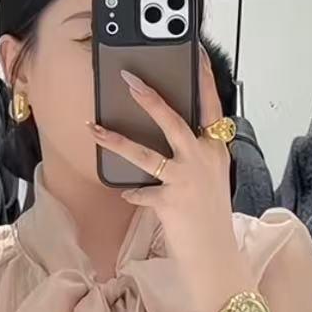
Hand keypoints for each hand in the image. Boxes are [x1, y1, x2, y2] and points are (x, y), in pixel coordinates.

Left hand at [89, 48, 245, 311]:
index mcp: (216, 150)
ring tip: (94, 127)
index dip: (202, 77)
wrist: (217, 259)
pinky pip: (140, 192)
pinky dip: (131, 192)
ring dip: (116, 139)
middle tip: (126, 77)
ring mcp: (186, 181)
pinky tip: (124, 190)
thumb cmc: (212, 218)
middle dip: (148, 96)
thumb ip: (196, 155)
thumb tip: (174, 134)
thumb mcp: (212, 179)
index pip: (210, 105)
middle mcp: (203, 160)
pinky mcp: (170, 203)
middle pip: (173, 119)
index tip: (194, 52)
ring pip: (146, 153)